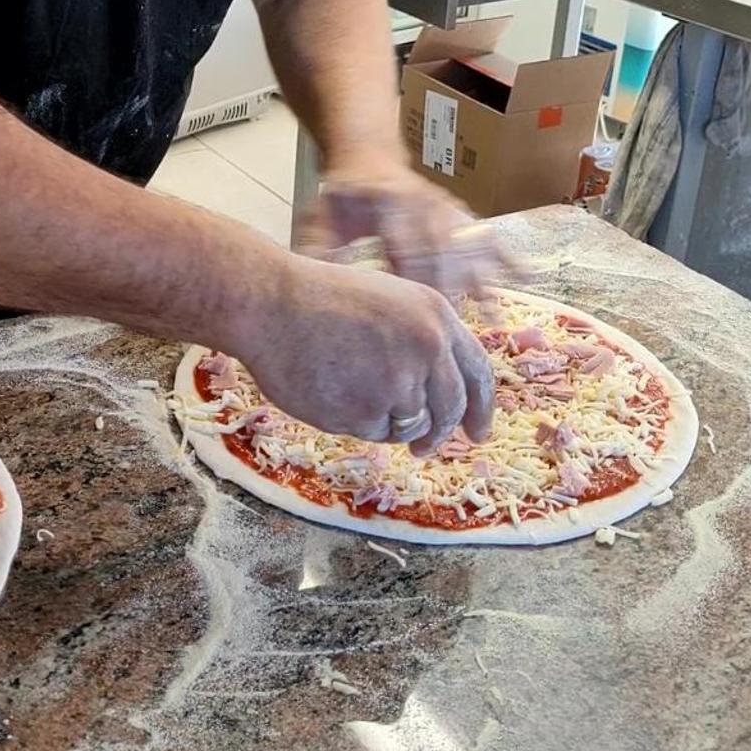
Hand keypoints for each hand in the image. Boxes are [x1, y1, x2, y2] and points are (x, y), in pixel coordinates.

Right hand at [232, 258, 493, 455]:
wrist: (269, 303)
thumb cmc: (317, 300)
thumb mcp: (388, 302)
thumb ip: (421, 340)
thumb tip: (440, 392)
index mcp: (435, 316)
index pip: (477, 372)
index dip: (481, 407)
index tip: (478, 432)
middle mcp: (428, 348)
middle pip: (450, 409)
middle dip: (439, 434)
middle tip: (425, 450)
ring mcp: (400, 382)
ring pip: (411, 426)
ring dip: (386, 420)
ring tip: (346, 386)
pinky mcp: (368, 411)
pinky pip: (374, 433)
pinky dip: (354, 422)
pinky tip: (330, 391)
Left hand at [300, 155, 508, 296]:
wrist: (367, 154)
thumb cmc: (341, 195)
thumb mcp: (320, 218)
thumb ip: (318, 251)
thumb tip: (314, 288)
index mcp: (388, 204)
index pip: (405, 245)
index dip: (414, 277)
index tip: (421, 312)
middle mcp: (423, 204)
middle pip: (443, 250)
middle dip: (450, 288)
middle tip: (453, 329)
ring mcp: (444, 208)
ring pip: (468, 246)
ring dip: (481, 280)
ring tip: (494, 316)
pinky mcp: (458, 212)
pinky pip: (486, 235)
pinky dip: (506, 254)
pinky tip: (526, 276)